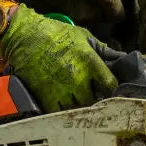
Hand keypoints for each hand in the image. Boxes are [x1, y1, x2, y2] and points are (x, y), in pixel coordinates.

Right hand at [0, 5, 117, 111]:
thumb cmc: (55, 33)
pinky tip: (64, 103)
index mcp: (89, 62)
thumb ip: (103, 50)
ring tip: (77, 99)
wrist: (24, 35)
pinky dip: (64, 111)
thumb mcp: (83, 36)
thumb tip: (120, 59)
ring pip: (79, 109)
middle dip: (95, 99)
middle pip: (95, 102)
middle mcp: (78, 79)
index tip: (109, 90)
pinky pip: (61, 113)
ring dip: (80, 106)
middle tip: (92, 96)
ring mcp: (62, 90)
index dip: (111, 90)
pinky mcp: (47, 98)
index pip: (110, 85)